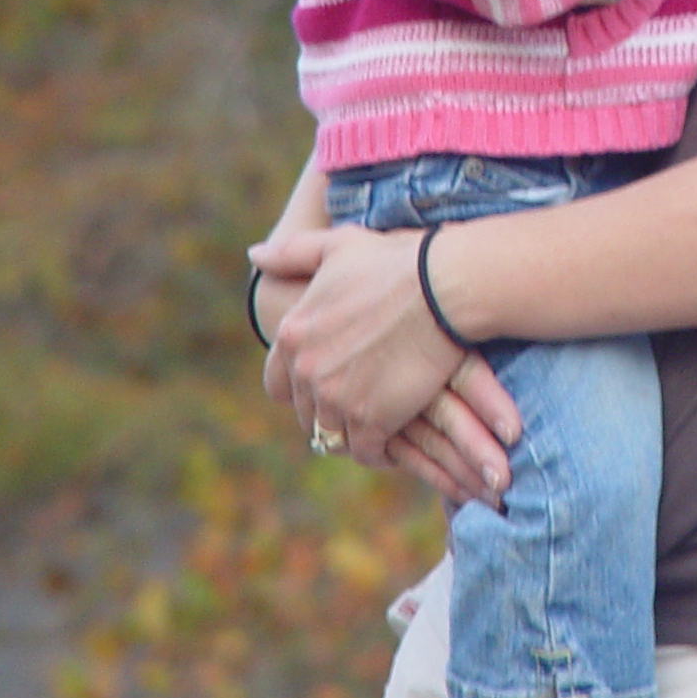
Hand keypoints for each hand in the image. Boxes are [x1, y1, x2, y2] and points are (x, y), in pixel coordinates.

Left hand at [247, 221, 521, 502]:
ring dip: (352, 432)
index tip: (331, 383)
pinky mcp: (370, 419)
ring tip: (379, 424)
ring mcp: (335, 398)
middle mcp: (305, 370)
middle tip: (362, 403)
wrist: (441, 286)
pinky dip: (379, 450)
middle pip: (306, 412)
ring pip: (332, 434)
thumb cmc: (396, 261)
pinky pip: (365, 451)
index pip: (277, 384)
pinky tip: (397, 437)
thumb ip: (292, 253)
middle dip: (329, 410)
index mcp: (292, 334)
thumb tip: (255, 255)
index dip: (302, 387)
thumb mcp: (337, 245)